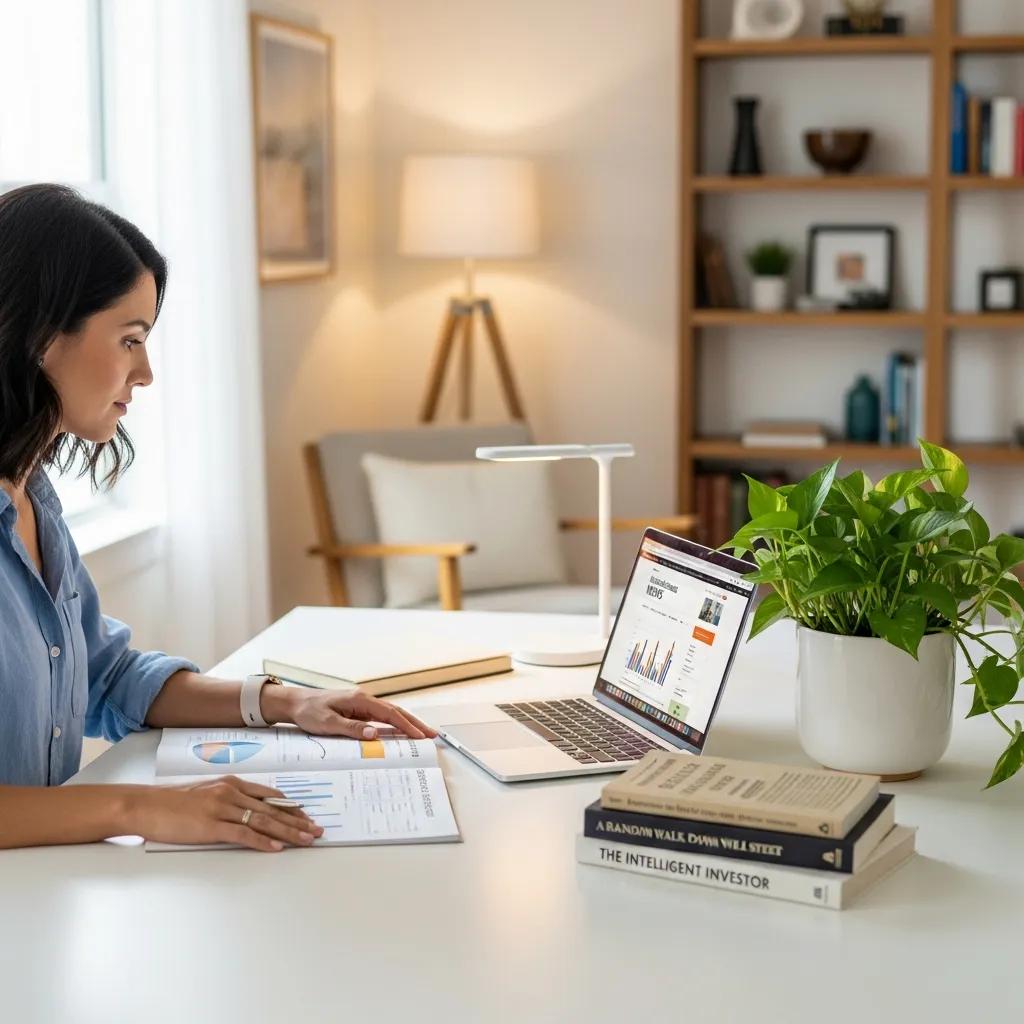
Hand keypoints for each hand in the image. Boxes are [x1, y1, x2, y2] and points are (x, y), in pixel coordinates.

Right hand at [126, 776, 324, 852]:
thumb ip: (229, 799)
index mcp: (232, 784)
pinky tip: (276, 847)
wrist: (146, 805)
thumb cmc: (173, 802)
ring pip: (264, 821)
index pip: (270, 796)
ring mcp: (222, 809)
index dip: (291, 808)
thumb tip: (248, 811)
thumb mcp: (207, 793)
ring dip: (288, 832)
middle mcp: (232, 793)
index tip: (307, 816)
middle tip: (316, 830)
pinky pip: (243, 834)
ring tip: (306, 840)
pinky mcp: (212, 826)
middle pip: (273, 810)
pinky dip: (262, 841)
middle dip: (298, 821)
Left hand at [278, 689, 438, 740]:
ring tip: (422, 734)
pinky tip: (400, 730)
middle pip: (395, 711)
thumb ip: (352, 728)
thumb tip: (374, 734)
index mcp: (359, 700)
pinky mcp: (357, 709)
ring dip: (406, 723)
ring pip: (390, 713)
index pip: (389, 714)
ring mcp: (361, 703)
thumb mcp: (327, 723)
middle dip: (414, 723)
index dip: (406, 725)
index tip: (420, 736)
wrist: (294, 703)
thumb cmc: (308, 712)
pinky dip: (394, 723)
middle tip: (431, 735)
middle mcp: (364, 699)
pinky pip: (381, 716)